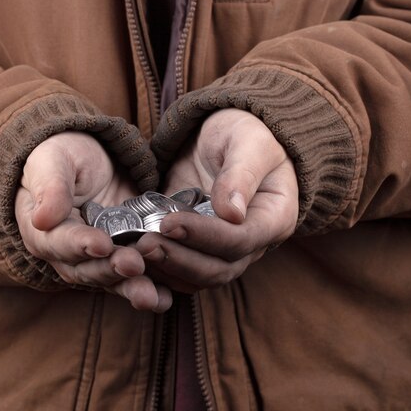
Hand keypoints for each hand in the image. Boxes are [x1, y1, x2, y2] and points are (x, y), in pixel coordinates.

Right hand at [15, 131, 171, 311]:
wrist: (91, 160)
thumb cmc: (64, 155)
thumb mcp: (54, 160)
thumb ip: (51, 187)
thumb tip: (43, 218)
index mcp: (44, 231)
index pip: (59, 242)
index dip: (80, 245)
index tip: (101, 244)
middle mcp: (68, 254)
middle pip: (88, 270)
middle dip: (111, 270)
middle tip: (134, 265)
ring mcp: (98, 260)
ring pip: (113, 280)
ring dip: (131, 289)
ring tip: (152, 296)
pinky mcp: (124, 257)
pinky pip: (135, 278)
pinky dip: (152, 289)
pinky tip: (167, 298)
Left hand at [137, 109, 298, 292]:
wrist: (228, 137)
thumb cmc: (247, 133)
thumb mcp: (248, 141)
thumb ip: (241, 174)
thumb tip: (232, 214)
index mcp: (274, 217)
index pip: (241, 241)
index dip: (205, 236)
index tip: (170, 223)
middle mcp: (253, 242)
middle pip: (220, 269)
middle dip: (180, 260)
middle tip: (145, 245)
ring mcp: (225, 249)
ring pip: (199, 277)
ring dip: (167, 269)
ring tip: (136, 251)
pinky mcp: (199, 248)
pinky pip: (182, 271)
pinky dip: (160, 269)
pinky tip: (135, 256)